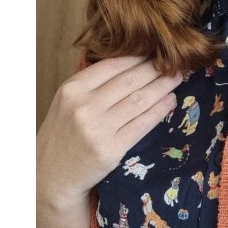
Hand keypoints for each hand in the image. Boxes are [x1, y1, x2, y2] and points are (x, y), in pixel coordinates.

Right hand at [37, 56, 182, 207]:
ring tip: (177, 77)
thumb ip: (92, 84)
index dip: (139, 56)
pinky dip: (160, 110)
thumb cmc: (63, 135)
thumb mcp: (66, 102)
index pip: (114, 64)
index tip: (156, 51)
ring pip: (140, 100)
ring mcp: (98, 129)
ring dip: (164, 87)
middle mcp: (84, 106)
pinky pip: (142, 124)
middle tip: (175, 62)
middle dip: (156, 69)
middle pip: (131, 80)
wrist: (50, 176)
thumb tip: (132, 62)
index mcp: (72, 89)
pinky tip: (170, 101)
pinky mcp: (111, 149)